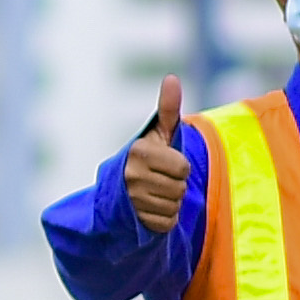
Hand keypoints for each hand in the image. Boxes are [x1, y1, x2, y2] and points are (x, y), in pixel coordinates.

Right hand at [121, 76, 191, 232]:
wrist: (117, 189)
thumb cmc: (146, 157)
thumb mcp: (157, 133)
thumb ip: (167, 107)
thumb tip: (172, 77)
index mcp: (138, 152)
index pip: (182, 168)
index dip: (179, 166)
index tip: (164, 163)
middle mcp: (131, 176)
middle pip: (180, 188)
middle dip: (175, 185)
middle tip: (159, 179)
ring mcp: (131, 200)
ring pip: (174, 205)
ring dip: (170, 201)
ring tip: (153, 193)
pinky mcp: (133, 221)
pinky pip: (166, 222)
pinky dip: (163, 218)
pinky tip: (150, 209)